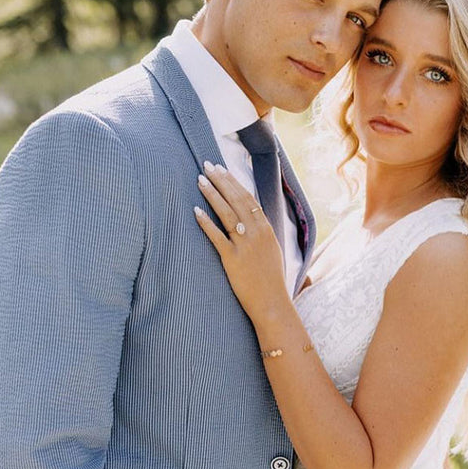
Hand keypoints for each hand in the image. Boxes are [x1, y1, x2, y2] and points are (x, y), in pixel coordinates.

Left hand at [194, 161, 288, 321]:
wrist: (272, 302)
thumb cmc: (270, 278)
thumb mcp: (271, 250)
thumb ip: (260, 232)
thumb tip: (249, 217)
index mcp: (266, 229)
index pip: (248, 198)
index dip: (233, 182)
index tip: (221, 169)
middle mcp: (257, 233)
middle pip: (237, 200)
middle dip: (221, 181)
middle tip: (207, 166)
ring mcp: (245, 245)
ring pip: (227, 213)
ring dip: (212, 195)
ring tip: (200, 180)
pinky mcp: (233, 259)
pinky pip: (217, 236)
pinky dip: (206, 222)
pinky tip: (195, 211)